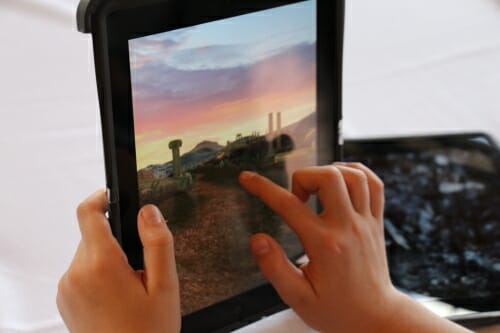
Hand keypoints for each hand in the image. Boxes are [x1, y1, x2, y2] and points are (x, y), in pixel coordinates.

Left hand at [57, 190, 179, 332]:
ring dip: (107, 259)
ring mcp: (67, 288)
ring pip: (87, 254)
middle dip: (116, 242)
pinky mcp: (65, 300)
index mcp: (101, 264)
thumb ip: (158, 243)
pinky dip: (98, 275)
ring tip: (130, 288)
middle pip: (92, 236)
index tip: (111, 196)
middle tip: (139, 268)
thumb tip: (149, 212)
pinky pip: (81, 272)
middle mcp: (76, 273)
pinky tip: (116, 298)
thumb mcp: (165, 286)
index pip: (88, 213)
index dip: (100, 198)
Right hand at [239, 163, 470, 332]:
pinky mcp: (376, 222)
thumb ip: (274, 267)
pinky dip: (355, 172)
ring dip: (329, 172)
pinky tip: (340, 181)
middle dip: (303, 177)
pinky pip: (374, 183)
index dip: (263, 188)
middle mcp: (348, 227)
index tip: (247, 179)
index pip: (289, 205)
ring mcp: (366, 222)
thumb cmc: (336, 310)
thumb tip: (257, 239)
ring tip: (315, 188)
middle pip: (328, 177)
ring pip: (353, 175)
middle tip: (295, 197)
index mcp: (325, 245)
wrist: (376, 318)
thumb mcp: (298, 298)